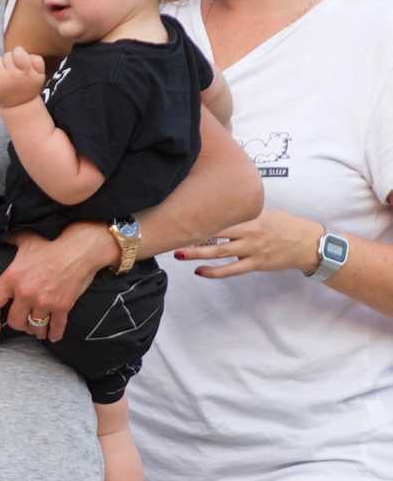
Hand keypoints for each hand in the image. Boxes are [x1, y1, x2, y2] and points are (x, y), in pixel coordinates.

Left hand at [0, 46, 47, 109]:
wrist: (19, 105)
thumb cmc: (30, 85)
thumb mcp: (40, 74)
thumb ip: (37, 60)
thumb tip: (23, 52)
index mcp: (26, 72)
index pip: (17, 51)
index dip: (18, 52)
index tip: (20, 59)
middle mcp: (13, 76)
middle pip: (7, 55)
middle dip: (11, 60)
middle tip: (15, 69)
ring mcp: (1, 81)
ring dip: (2, 64)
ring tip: (7, 73)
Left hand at [0, 224, 115, 342]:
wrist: (80, 248)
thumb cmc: (52, 242)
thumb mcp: (25, 239)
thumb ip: (6, 239)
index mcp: (12, 278)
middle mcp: (26, 293)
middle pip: (15, 322)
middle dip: (18, 324)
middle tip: (23, 322)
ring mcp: (44, 302)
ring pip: (35, 327)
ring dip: (36, 330)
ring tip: (37, 328)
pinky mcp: (62, 307)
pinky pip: (56, 328)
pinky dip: (54, 334)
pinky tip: (53, 335)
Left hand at [174, 210, 320, 278]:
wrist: (308, 243)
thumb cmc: (285, 225)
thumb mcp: (266, 212)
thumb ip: (245, 213)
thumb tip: (223, 209)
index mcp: (252, 215)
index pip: (223, 213)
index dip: (203, 213)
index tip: (184, 211)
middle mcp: (250, 232)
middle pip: (217, 232)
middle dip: (194, 234)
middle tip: (173, 233)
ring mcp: (252, 249)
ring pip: (220, 252)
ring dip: (198, 254)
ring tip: (179, 254)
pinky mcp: (255, 264)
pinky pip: (231, 270)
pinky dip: (214, 272)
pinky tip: (200, 271)